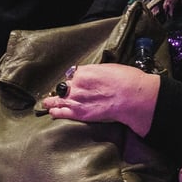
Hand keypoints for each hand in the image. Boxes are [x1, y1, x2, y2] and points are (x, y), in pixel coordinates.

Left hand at [41, 63, 159, 135]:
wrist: (133, 97)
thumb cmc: (127, 80)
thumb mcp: (111, 68)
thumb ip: (96, 72)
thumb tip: (93, 76)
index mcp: (85, 71)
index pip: (73, 74)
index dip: (75, 79)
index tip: (77, 82)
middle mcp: (77, 84)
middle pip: (64, 86)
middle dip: (65, 89)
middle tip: (63, 92)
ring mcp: (76, 99)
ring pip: (58, 99)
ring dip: (52, 101)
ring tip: (48, 102)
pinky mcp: (79, 113)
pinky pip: (61, 112)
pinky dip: (56, 112)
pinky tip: (53, 112)